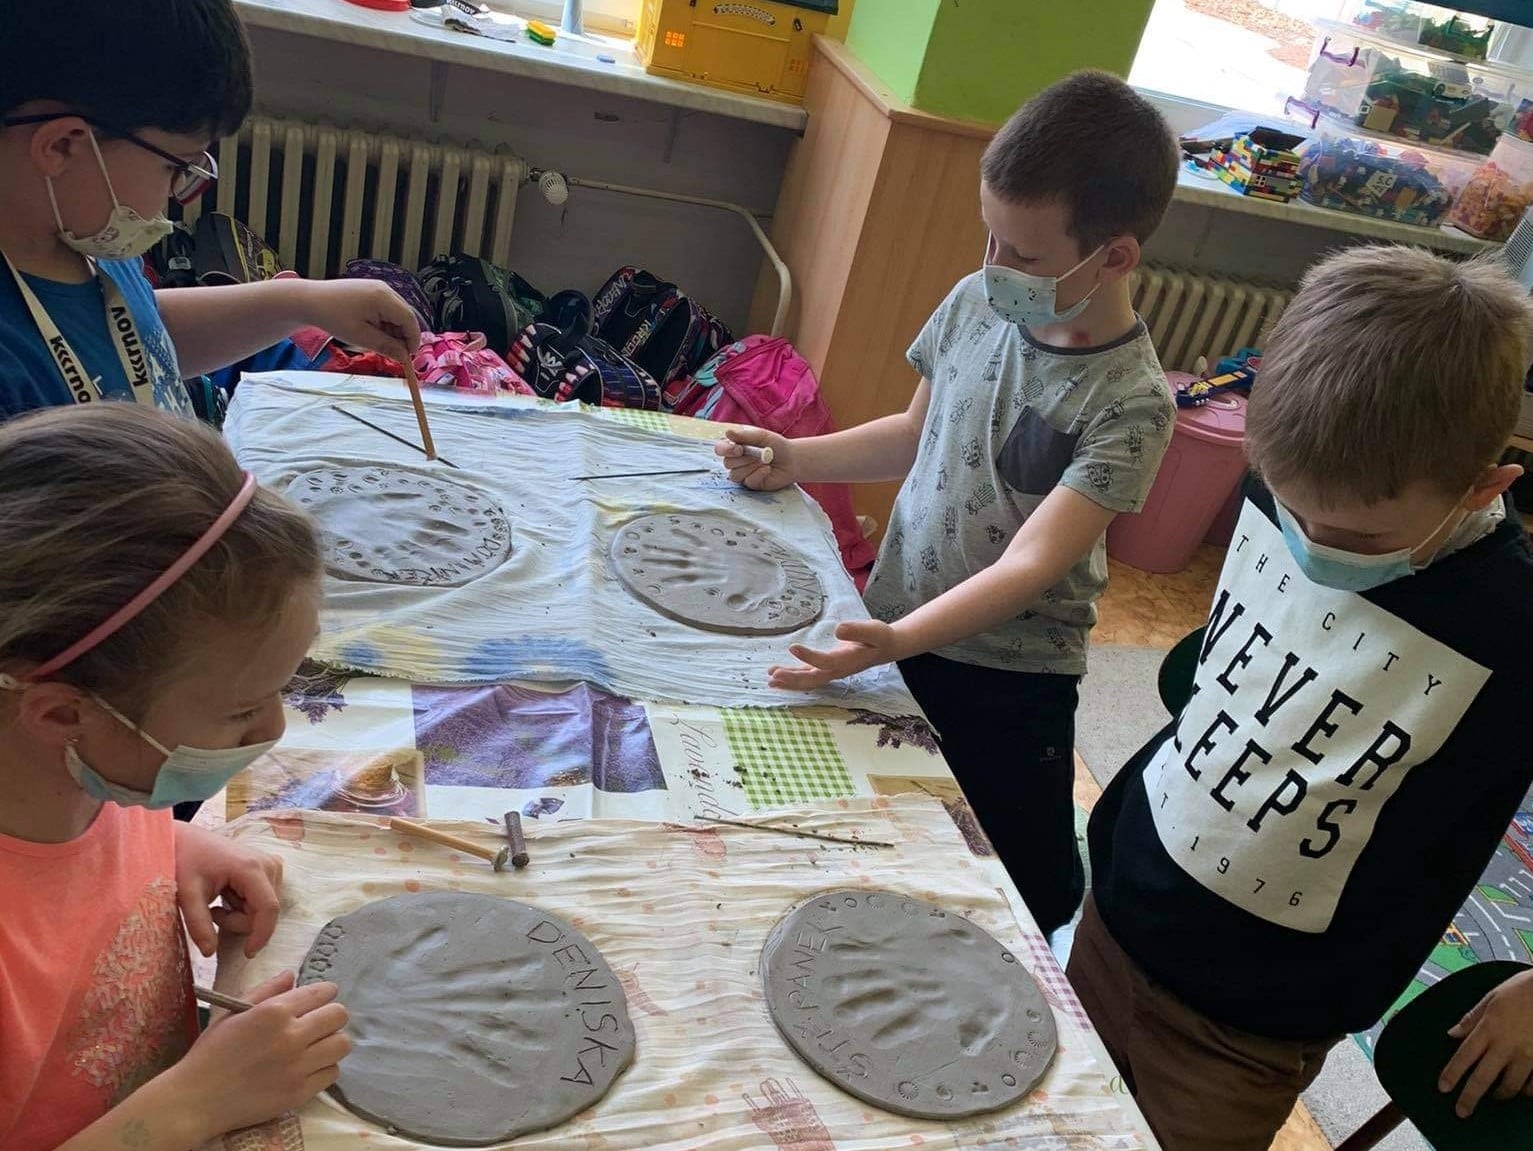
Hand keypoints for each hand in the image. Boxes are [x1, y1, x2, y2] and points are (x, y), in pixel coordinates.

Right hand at [171, 973, 349, 1141]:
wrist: (195, 1100)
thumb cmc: (211, 1053)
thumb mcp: (232, 1013)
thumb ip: (266, 991)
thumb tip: (291, 975)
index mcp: (274, 1012)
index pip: (323, 992)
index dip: (324, 994)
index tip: (319, 1000)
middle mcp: (291, 1036)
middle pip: (339, 1016)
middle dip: (331, 1016)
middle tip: (318, 1024)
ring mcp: (298, 1066)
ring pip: (342, 1044)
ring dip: (331, 1042)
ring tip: (316, 1046)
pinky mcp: (300, 1092)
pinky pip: (332, 1073)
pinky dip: (324, 1069)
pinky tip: (308, 1068)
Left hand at [175, 824, 282, 957]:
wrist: (186, 839)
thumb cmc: (185, 861)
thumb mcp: (186, 894)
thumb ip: (198, 924)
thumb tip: (210, 952)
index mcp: (252, 868)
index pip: (268, 908)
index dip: (261, 934)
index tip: (247, 954)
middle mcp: (269, 864)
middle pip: (265, 911)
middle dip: (238, 921)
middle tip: (213, 913)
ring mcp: (272, 865)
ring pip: (264, 908)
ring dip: (241, 914)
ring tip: (219, 901)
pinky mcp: (269, 868)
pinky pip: (264, 900)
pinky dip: (244, 905)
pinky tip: (228, 894)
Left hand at [302, 279, 421, 363]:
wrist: (310, 300)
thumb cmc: (332, 317)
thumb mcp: (361, 337)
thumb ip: (386, 347)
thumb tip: (405, 357)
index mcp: (384, 298)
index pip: (410, 320)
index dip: (413, 340)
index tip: (409, 357)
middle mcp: (385, 289)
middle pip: (406, 316)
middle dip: (403, 336)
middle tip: (395, 354)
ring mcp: (378, 288)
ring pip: (397, 313)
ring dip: (393, 330)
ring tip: (377, 342)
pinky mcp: (371, 290)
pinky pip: (387, 308)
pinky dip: (385, 322)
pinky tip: (372, 332)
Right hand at [715, 427, 795, 490]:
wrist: (792, 460)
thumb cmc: (777, 446)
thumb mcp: (762, 436)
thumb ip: (745, 435)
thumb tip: (727, 433)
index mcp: (736, 447)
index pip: (720, 449)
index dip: (726, 450)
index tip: (739, 449)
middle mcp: (737, 461)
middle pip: (727, 463)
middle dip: (743, 459)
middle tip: (758, 454)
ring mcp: (743, 474)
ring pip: (735, 474)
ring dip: (750, 467)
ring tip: (765, 461)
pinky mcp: (751, 484)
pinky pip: (748, 481)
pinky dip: (758, 474)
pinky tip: (767, 469)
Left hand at [768, 620, 903, 690]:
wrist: (887, 648)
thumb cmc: (880, 637)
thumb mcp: (874, 630)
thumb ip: (857, 630)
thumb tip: (838, 629)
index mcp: (847, 661)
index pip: (825, 662)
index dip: (809, 656)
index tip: (792, 647)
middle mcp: (838, 670)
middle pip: (813, 679)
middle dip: (793, 679)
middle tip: (773, 676)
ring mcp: (832, 672)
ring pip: (809, 681)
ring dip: (790, 681)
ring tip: (770, 679)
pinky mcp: (828, 669)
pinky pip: (809, 676)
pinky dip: (793, 677)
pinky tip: (778, 676)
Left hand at [1439, 968, 1532, 1116]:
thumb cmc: (1524, 989)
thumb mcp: (1492, 997)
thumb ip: (1472, 1018)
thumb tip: (1452, 1033)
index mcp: (1489, 1027)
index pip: (1464, 1056)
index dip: (1452, 1074)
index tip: (1443, 1088)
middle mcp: (1506, 1045)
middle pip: (1483, 1077)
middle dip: (1470, 1097)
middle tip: (1461, 1112)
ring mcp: (1529, 1056)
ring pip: (1510, 1085)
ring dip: (1500, 1094)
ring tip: (1495, 1097)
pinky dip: (1528, 1091)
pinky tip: (1524, 1092)